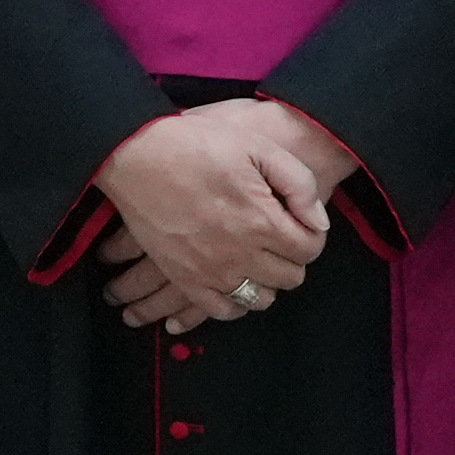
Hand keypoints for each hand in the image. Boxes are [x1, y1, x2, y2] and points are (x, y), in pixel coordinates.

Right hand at [92, 99, 339, 329]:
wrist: (136, 154)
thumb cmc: (197, 144)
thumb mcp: (257, 148)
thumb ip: (298, 184)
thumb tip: (317, 223)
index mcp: (262, 221)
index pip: (309, 250)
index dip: (312, 235)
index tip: (300, 223)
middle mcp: (240, 254)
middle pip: (289, 277)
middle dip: (292, 258)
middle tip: (279, 237)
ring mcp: (210, 271)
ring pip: (259, 299)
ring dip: (266, 281)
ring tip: (257, 258)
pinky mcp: (183, 278)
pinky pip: (221, 310)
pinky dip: (234, 303)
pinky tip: (234, 281)